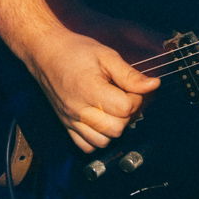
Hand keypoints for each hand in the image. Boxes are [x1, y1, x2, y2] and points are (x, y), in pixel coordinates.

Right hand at [22, 27, 160, 154]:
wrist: (45, 52)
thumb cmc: (75, 51)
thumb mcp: (106, 55)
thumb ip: (130, 74)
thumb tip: (153, 85)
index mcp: (90, 89)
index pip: (125, 108)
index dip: (135, 98)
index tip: (131, 88)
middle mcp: (79, 109)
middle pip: (116, 129)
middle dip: (126, 115)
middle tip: (123, 98)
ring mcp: (71, 120)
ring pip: (102, 141)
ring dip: (113, 128)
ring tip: (111, 110)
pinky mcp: (66, 125)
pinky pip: (86, 146)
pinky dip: (97, 139)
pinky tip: (100, 122)